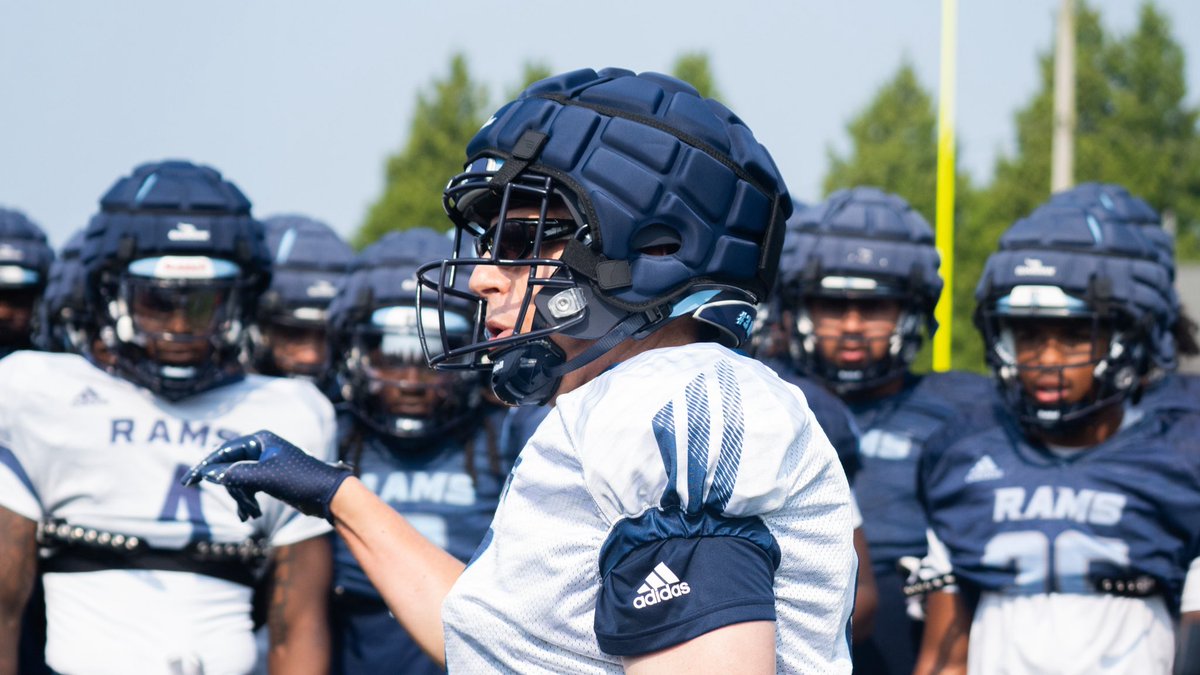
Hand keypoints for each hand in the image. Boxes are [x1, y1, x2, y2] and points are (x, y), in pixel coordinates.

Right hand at [182, 430, 351, 521]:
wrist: (328, 495)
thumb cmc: (300, 480)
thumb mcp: (264, 477)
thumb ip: (236, 474)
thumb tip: (210, 474)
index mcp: (260, 440)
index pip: (223, 451)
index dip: (205, 466)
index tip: (188, 482)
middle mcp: (262, 448)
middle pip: (230, 468)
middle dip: (234, 491)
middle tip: (243, 508)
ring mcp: (266, 463)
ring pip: (239, 481)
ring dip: (241, 499)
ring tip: (250, 514)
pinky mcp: (271, 478)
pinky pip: (249, 488)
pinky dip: (247, 501)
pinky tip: (250, 515)